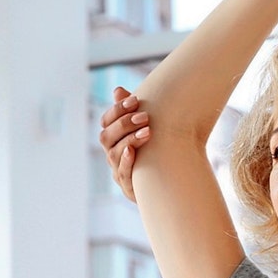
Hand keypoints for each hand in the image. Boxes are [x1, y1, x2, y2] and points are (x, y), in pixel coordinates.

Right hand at [98, 86, 148, 202]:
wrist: (171, 180)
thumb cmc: (157, 148)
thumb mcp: (146, 127)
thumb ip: (133, 110)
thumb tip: (117, 90)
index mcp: (114, 137)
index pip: (106, 121)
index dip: (117, 110)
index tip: (135, 100)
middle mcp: (112, 153)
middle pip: (107, 136)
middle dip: (124, 124)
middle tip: (144, 116)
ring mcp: (118, 170)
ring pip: (114, 154)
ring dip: (129, 140)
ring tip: (147, 131)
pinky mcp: (128, 187)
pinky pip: (122, 174)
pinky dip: (126, 162)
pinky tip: (133, 151)